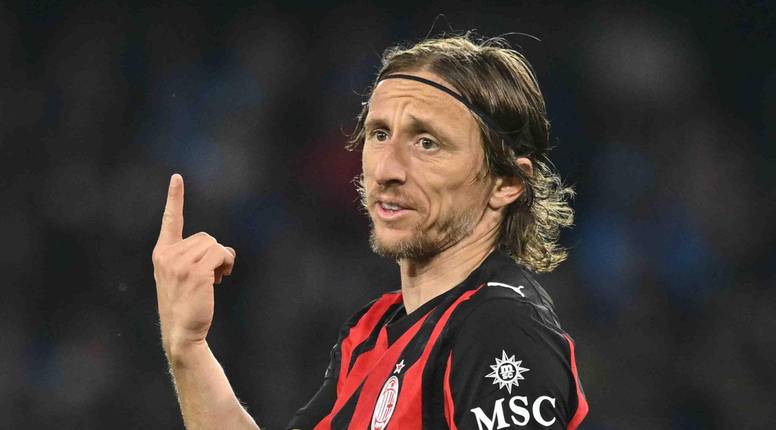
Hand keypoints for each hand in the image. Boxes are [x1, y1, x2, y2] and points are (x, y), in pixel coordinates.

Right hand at [152, 174, 235, 357]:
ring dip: (222, 260)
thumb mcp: (181, 277)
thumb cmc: (186, 306)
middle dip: (215, 253)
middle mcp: (167, 255)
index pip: (170, 220)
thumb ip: (193, 258)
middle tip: (213, 276)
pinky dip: (226, 263)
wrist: (182, 333)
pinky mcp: (195, 272)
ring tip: (216, 279)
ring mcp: (180, 263)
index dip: (175, 198)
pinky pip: (221, 253)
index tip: (177, 177)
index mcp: (162, 253)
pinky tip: (221, 278)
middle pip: (206, 236)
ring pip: (215, 245)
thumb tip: (223, 250)